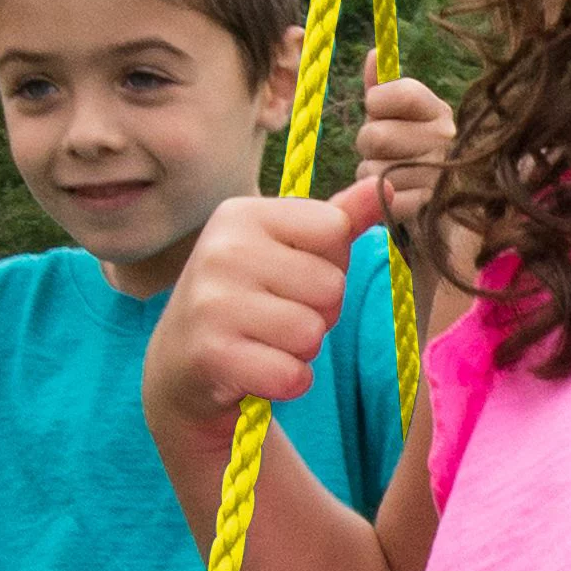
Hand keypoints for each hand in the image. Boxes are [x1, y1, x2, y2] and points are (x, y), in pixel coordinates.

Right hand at [145, 179, 380, 449]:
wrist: (181, 369)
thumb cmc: (250, 303)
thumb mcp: (288, 252)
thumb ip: (338, 221)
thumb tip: (388, 186)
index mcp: (242, 214)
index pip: (335, 230)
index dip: (329, 264)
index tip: (291, 279)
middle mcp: (222, 251)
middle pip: (331, 285)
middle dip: (318, 314)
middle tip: (275, 320)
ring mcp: (213, 303)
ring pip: (313, 333)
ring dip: (302, 351)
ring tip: (265, 344)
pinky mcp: (213, 356)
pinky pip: (293, 374)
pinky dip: (287, 383)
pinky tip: (257, 373)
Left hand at [353, 50, 454, 227]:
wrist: (438, 199)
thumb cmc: (408, 148)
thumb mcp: (396, 114)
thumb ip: (382, 87)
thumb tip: (374, 54)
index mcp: (438, 111)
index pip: (399, 93)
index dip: (377, 101)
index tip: (377, 109)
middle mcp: (445, 140)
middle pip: (375, 135)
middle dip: (368, 144)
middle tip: (382, 150)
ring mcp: (438, 176)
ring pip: (371, 170)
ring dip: (370, 172)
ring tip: (389, 173)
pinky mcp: (426, 207)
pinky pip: (380, 197)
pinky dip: (378, 197)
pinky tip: (393, 194)